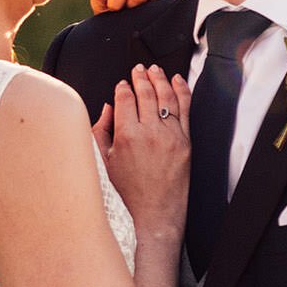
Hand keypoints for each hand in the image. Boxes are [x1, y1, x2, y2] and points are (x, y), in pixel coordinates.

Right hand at [93, 62, 189, 241]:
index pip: (125, 99)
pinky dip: (182, 91)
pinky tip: (178, 81)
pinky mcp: (185, 143)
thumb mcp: (102, 163)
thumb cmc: (125, 195)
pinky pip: (185, 109)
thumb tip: (108, 108)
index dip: (123, 87)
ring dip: (160, 79)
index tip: (122, 83)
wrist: (152, 216)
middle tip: (138, 69)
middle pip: (146, 93)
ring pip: (166, 97)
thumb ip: (101, 131)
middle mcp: (149, 133)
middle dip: (141, 77)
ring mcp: (170, 137)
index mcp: (125, 136)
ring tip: (155, 70)